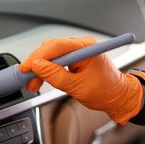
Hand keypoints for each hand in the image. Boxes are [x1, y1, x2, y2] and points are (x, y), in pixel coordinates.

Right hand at [20, 36, 143, 124]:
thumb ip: (56, 76)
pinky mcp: (74, 59)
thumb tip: (38, 67)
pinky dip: (47, 71)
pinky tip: (40, 79)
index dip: (38, 56)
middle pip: (51, 48)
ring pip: (51, 55)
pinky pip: (56, 61)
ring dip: (40, 69)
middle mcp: (82, 46)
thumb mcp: (78, 87)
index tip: (27, 67)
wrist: (118, 97)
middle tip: (27, 78)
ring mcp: (78, 52)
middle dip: (36, 63)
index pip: (56, 46)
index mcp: (86, 48)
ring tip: (33, 83)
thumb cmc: (106, 92)